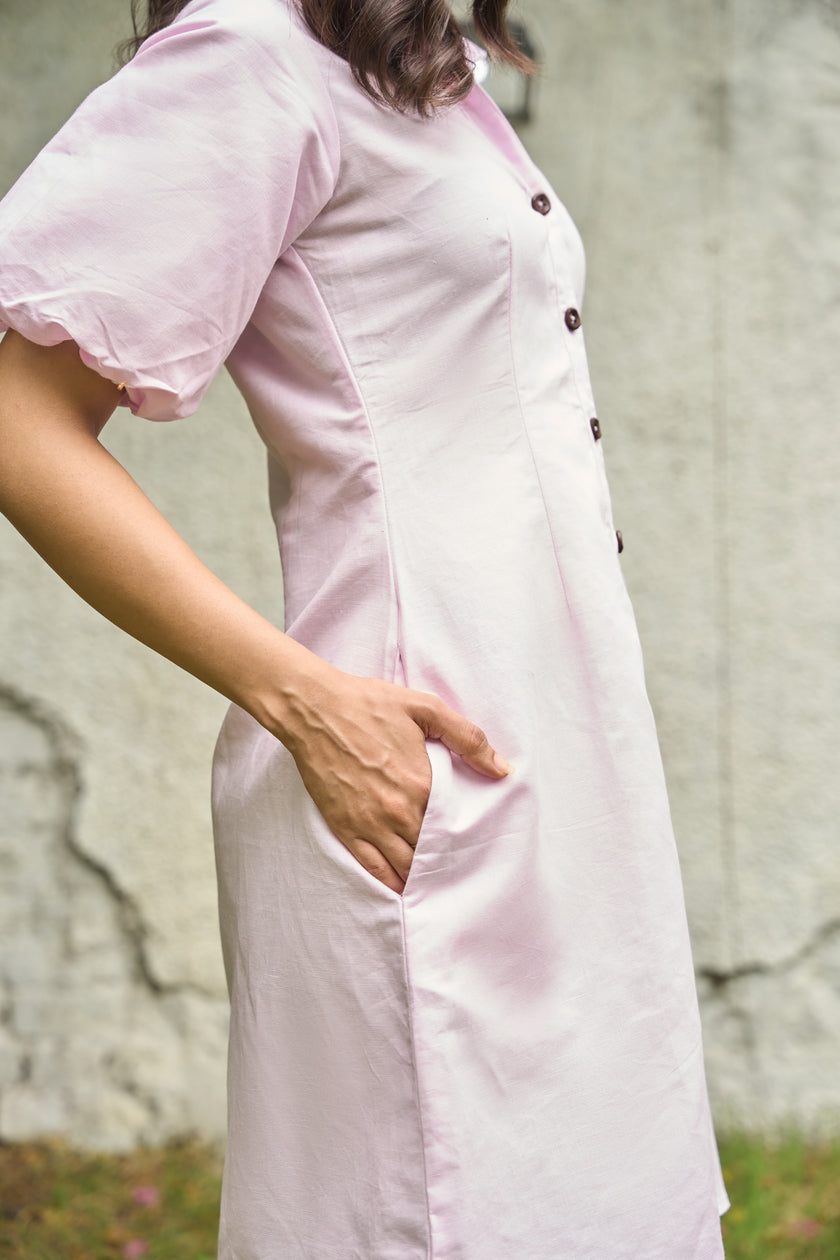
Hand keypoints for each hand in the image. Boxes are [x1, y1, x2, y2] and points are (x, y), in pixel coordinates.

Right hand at [283, 665, 512, 893]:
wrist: (313, 709)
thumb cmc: (369, 704)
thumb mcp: (426, 708)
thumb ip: (468, 738)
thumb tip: (503, 769)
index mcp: (422, 783)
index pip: (455, 823)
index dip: (467, 832)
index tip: (478, 838)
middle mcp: (398, 811)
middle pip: (432, 848)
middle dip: (447, 857)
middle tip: (462, 864)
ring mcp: (370, 823)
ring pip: (406, 865)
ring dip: (423, 874)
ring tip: (438, 879)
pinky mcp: (345, 828)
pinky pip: (373, 868)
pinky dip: (391, 883)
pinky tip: (404, 888)